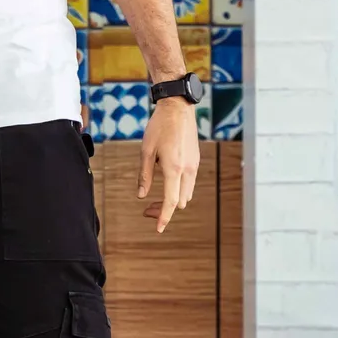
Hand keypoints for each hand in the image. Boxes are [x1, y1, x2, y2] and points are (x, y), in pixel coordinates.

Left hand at [138, 97, 200, 232]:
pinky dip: (178, 189)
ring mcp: (194, 166)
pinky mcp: (196, 161)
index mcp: (174, 169)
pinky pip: (189, 183)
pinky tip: (165, 182)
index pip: (171, 201)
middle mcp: (188, 170)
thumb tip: (141, 196)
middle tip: (146, 209)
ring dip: (173, 200)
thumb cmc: (159, 128)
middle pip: (180, 202)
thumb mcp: (146, 151)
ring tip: (154, 199)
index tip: (158, 228)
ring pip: (186, 194)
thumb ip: (145, 175)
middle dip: (165, 209)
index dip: (164, 217)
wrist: (178, 109)